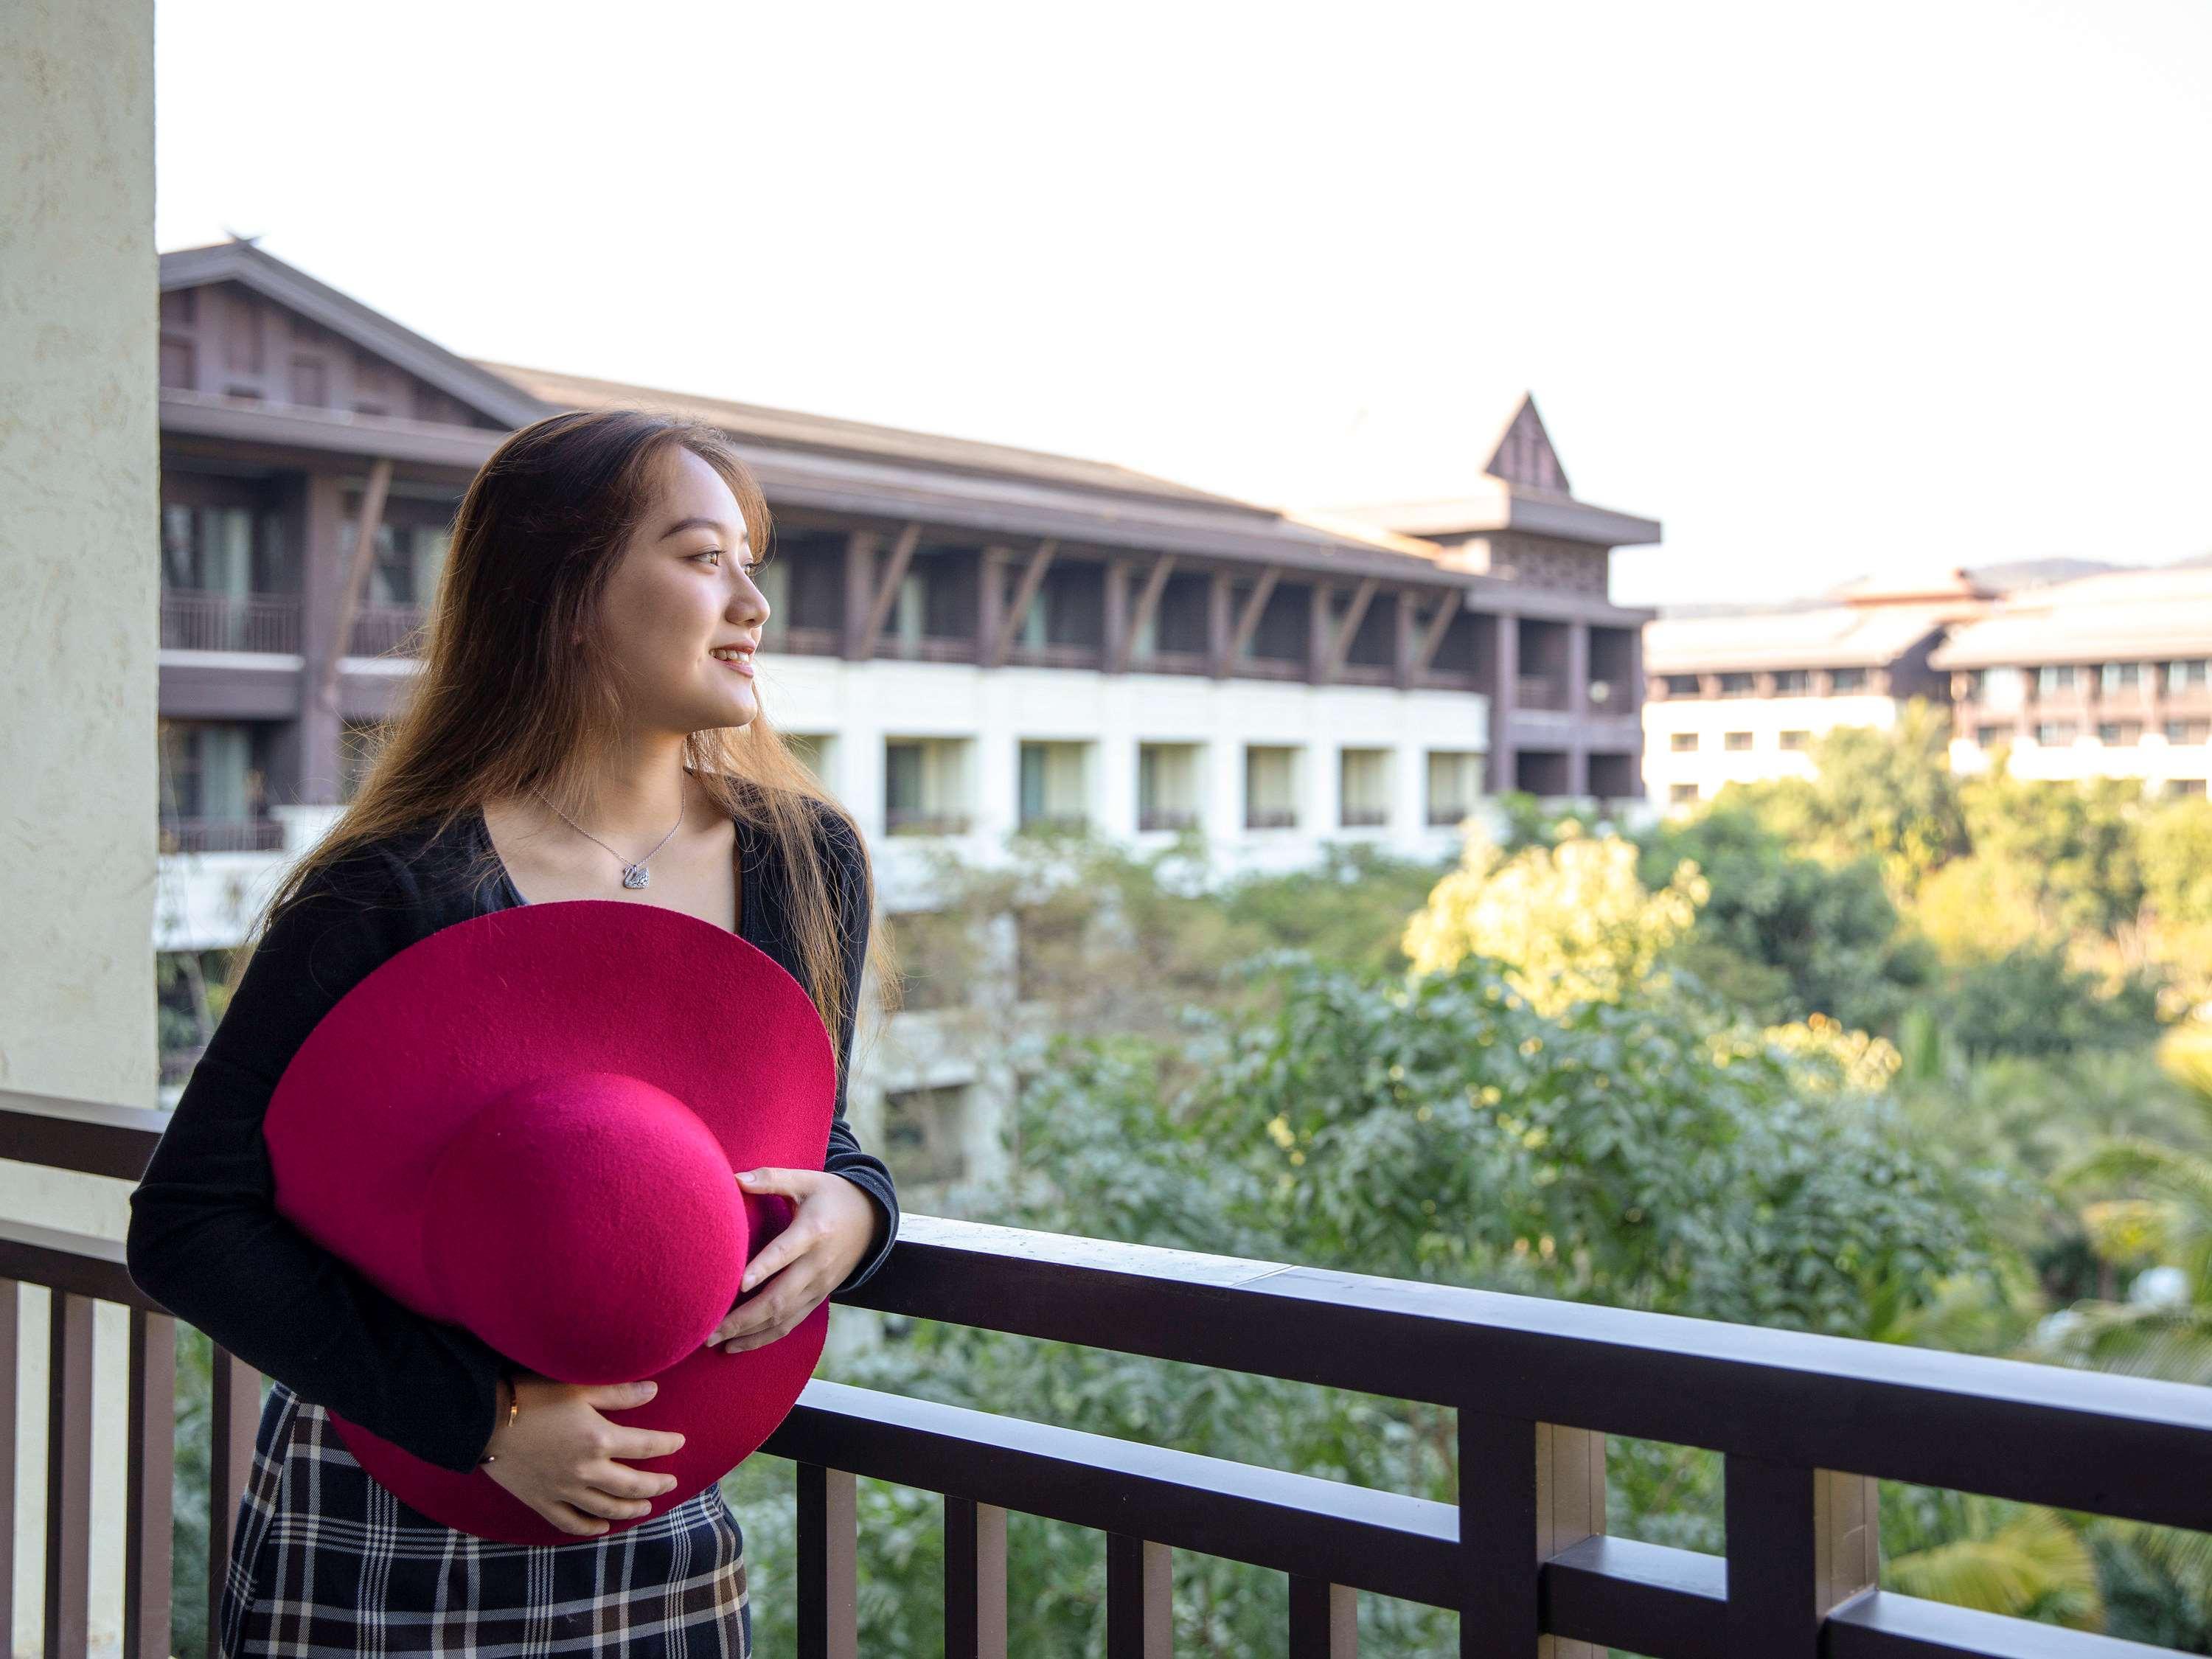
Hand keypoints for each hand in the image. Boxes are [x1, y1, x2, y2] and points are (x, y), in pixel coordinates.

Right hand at [479, 1374, 687, 1536]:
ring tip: (645, 1507)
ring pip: (606, 1508)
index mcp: (599, 1439)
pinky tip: (602, 1527)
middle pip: (631, 1485)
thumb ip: (619, 1393)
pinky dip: (589, 1528)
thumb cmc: (532, 1395)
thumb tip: (654, 1391)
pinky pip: (570, 1522)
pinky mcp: (541, 1501)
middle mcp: (586, 1471)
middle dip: (656, 1485)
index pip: (645, 1445)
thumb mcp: (580, 1387)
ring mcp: (563, 1490)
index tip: (679, 1442)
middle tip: (671, 1483)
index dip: (666, 1444)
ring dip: (630, 1509)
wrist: (484, 1419)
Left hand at [705, 1169, 881, 1353]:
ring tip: (716, 1342)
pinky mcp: (818, 1298)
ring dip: (749, 1334)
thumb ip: (771, 1178)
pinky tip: (738, 1345)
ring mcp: (819, 1286)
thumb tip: (734, 1178)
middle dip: (744, 1317)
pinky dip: (764, 1338)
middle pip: (781, 1297)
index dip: (764, 1268)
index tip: (739, 1283)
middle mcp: (818, 1264)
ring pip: (784, 1318)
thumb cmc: (830, 1195)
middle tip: (709, 1329)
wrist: (871, 1219)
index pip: (786, 1252)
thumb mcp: (806, 1180)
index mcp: (813, 1232)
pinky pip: (790, 1324)